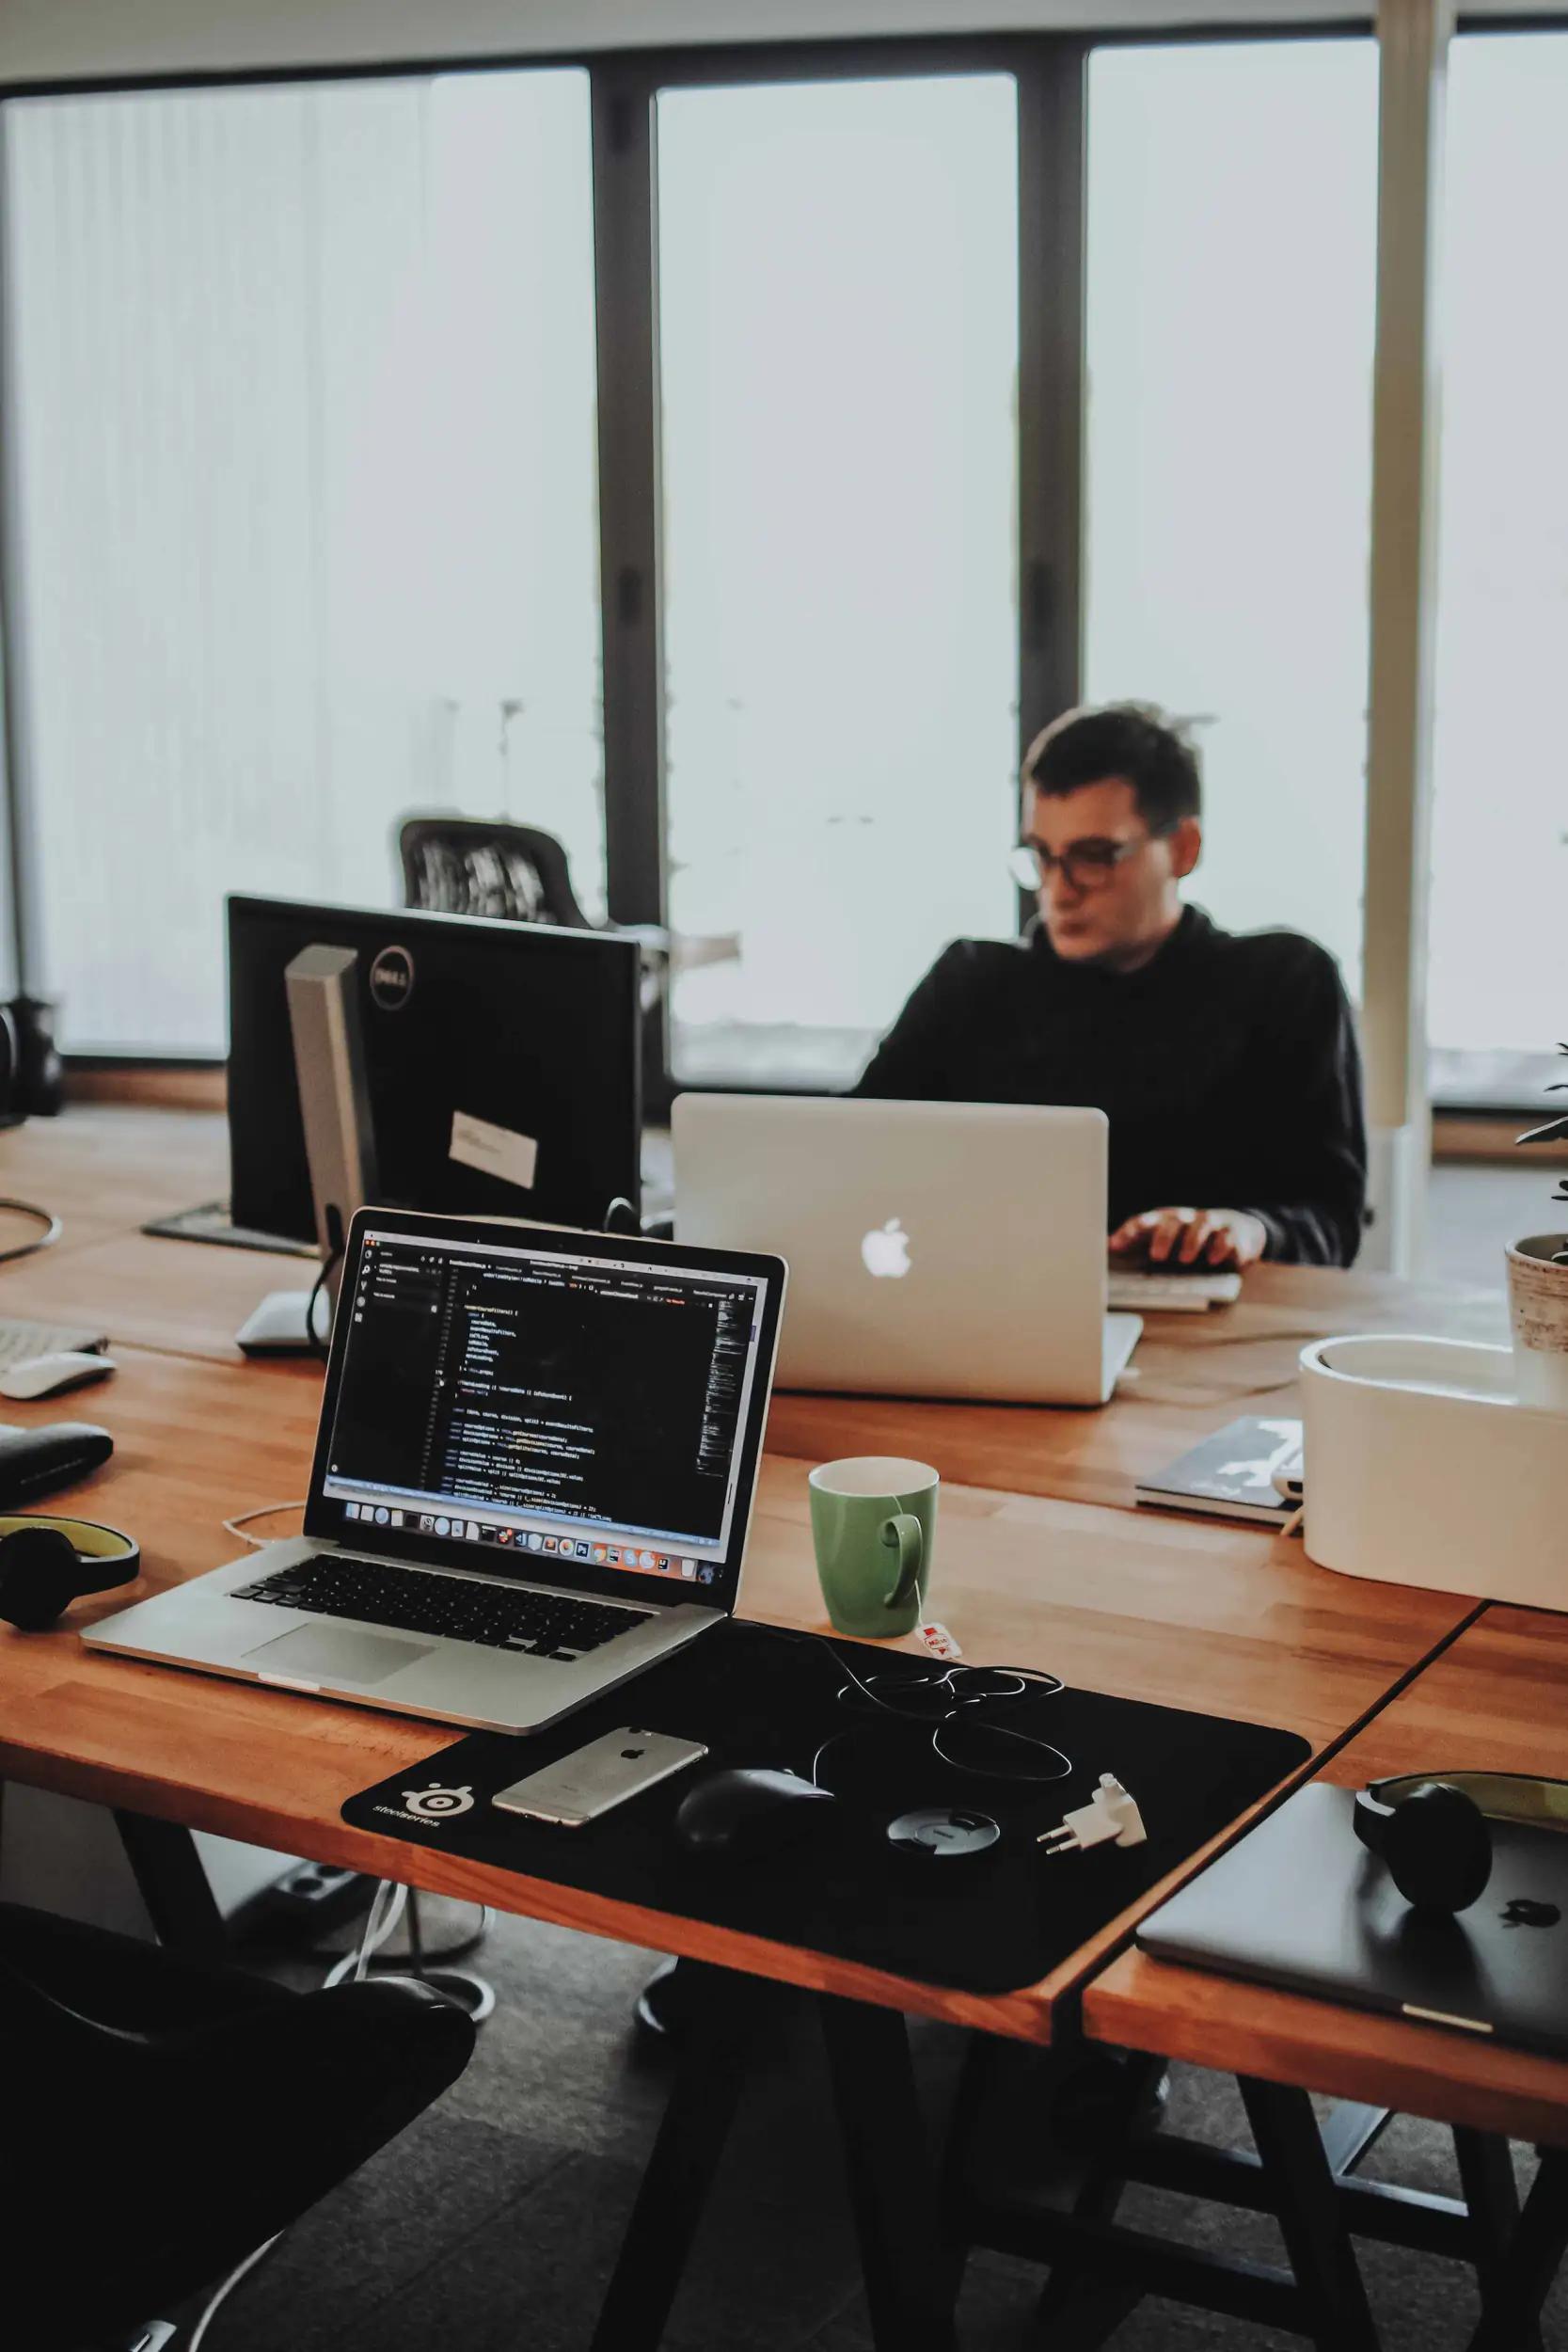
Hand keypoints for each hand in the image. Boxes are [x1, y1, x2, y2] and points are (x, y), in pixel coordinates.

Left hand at [1108, 1206, 1267, 1270]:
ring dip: (1192, 1241)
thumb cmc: (1191, 1238)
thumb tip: (1105, 1247)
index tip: (1114, 1246)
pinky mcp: (1233, 1232)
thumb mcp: (1165, 1241)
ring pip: (1202, 1224)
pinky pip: (1227, 1236)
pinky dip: (1222, 1247)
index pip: (1144, 1221)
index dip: (1128, 1232)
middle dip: (1163, 1237)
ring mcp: (1211, 1223)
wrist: (1237, 1229)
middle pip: (1173, 1221)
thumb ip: (1139, 1245)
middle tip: (1157, 1256)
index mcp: (1165, 1221)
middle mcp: (1187, 1219)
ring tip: (1185, 1259)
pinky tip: (1215, 1259)